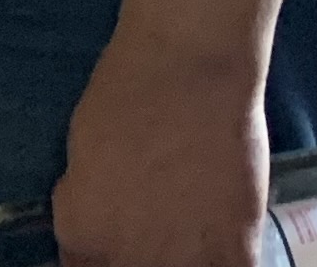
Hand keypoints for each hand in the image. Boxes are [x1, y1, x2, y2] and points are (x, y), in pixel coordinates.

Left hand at [48, 37, 269, 266]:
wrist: (188, 68)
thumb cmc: (124, 94)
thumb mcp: (79, 155)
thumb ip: (85, 205)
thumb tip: (93, 224)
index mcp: (84, 238)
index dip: (103, 257)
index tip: (116, 242)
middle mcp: (129, 263)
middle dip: (142, 257)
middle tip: (157, 230)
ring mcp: (185, 264)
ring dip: (188, 262)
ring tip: (191, 236)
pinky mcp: (237, 253)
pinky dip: (229, 261)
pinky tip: (226, 243)